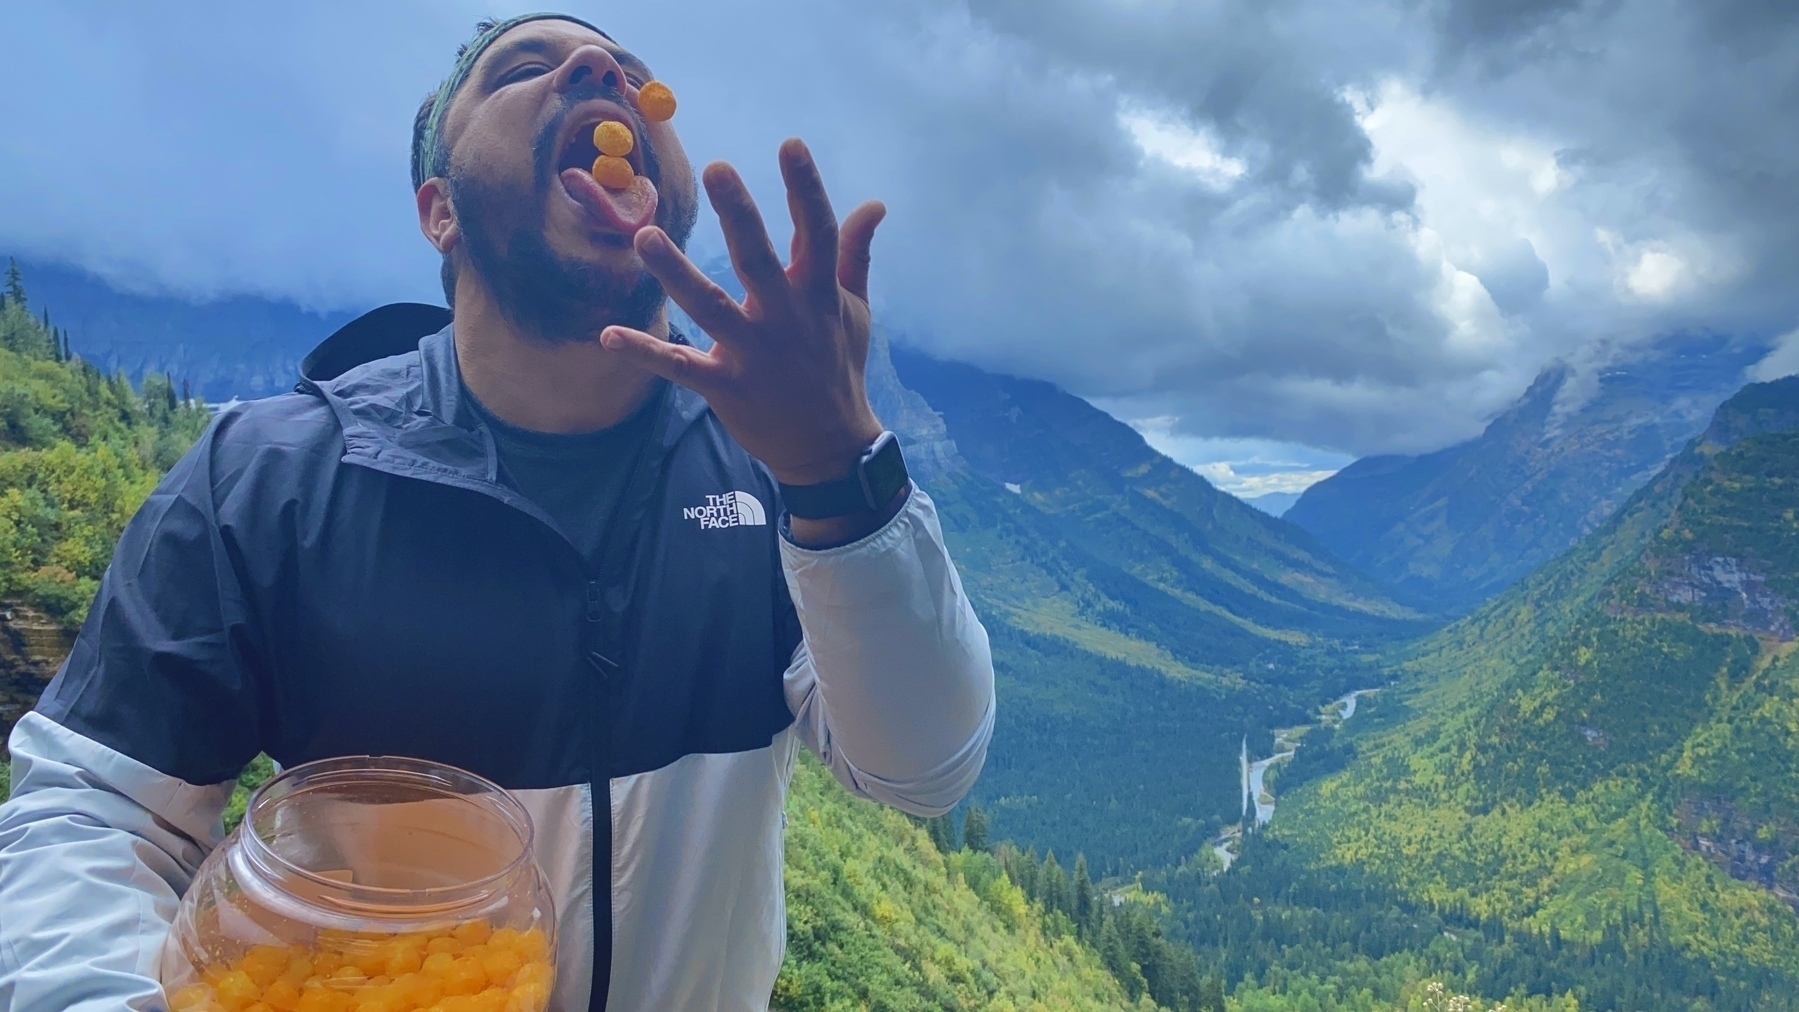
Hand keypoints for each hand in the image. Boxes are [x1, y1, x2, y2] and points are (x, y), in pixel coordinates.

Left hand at [600, 138, 886, 488]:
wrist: (832, 447)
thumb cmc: (839, 367)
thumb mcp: (854, 310)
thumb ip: (854, 255)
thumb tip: (874, 204)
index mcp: (818, 295)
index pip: (816, 232)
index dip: (805, 188)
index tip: (790, 145)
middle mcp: (786, 319)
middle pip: (758, 260)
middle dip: (739, 215)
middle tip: (718, 168)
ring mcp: (754, 355)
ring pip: (710, 308)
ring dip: (675, 273)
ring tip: (643, 237)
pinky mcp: (726, 388)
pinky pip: (680, 367)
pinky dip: (645, 352)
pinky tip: (609, 335)